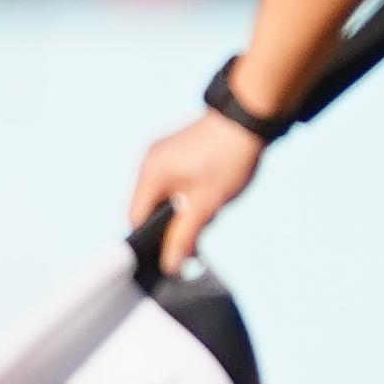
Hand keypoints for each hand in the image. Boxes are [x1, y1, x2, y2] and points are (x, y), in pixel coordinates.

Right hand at [124, 111, 266, 276]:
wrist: (248, 118)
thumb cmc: (228, 159)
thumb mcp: (207, 205)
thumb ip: (185, 237)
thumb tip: (170, 265)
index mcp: (150, 175)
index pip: (135, 219)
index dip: (150, 240)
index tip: (172, 251)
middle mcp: (149, 162)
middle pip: (148, 207)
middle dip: (173, 223)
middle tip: (203, 226)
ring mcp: (161, 153)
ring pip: (162, 194)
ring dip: (183, 207)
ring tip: (211, 205)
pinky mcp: (175, 149)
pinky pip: (171, 179)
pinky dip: (186, 192)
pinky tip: (209, 190)